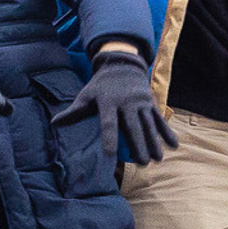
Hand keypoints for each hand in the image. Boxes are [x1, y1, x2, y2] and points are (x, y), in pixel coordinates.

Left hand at [56, 48, 179, 173]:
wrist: (122, 65)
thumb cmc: (100, 86)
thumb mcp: (86, 96)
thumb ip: (73, 112)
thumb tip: (54, 123)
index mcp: (108, 102)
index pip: (108, 123)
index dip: (109, 138)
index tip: (110, 154)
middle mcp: (126, 102)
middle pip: (133, 126)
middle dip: (138, 144)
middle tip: (143, 163)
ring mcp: (141, 102)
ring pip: (148, 124)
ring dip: (154, 142)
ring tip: (157, 159)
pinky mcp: (151, 102)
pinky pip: (159, 119)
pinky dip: (167, 131)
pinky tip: (173, 145)